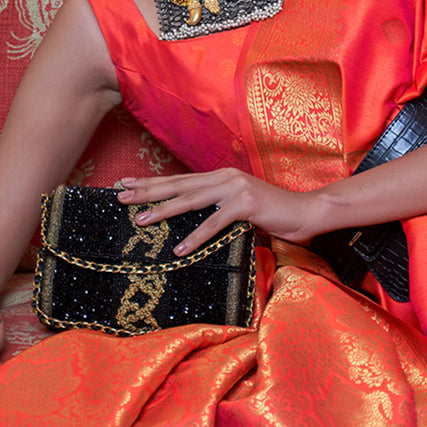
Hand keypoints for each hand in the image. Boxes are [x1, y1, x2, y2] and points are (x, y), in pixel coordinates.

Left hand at [117, 169, 320, 253]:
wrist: (306, 213)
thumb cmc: (273, 215)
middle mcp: (224, 178)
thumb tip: (188, 224)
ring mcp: (235, 189)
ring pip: (191, 200)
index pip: (179, 180)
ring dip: (164, 211)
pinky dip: (196, 236)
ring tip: (141, 221)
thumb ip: (216, 210)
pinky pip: (214, 223)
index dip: (152, 182)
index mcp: (220, 177)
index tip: (126, 184)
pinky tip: (179, 249)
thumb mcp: (238, 210)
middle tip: (119, 196)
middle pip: (178, 185)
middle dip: (147, 191)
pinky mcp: (246, 205)